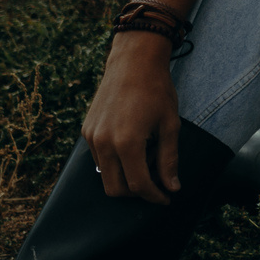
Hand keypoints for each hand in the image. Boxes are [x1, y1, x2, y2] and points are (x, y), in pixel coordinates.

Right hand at [83, 31, 182, 203]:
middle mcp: (104, 142)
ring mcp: (91, 136)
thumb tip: (172, 188)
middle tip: (157, 182)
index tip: (166, 198)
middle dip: (137, 193)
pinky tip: (133, 147)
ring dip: (125, 177)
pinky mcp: (86, 131)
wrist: (133, 62)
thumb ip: (169, 160)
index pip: (138, 185)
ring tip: (147, 158)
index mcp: (127, 143)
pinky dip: (115, 163)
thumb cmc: (157, 91)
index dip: (154, 196)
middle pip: (115, 189)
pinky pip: (99, 159)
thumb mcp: (170, 125)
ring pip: (105, 176)